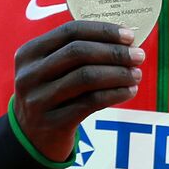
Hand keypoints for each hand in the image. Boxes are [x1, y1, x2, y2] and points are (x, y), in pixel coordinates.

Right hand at [12, 21, 143, 161]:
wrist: (34, 137)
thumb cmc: (55, 94)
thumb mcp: (55, 70)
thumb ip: (81, 53)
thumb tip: (125, 40)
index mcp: (30, 53)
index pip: (70, 31)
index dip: (103, 31)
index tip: (130, 36)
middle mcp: (29, 74)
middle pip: (79, 52)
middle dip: (115, 52)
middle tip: (139, 56)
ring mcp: (38, 99)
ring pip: (86, 76)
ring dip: (119, 73)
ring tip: (136, 74)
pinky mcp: (52, 122)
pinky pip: (91, 102)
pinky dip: (116, 93)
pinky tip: (130, 91)